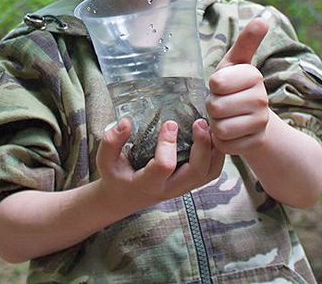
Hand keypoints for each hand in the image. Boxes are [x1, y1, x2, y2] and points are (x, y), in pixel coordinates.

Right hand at [95, 116, 223, 214]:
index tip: (169, 123)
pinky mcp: (188, 183)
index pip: (164, 166)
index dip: (168, 144)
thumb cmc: (115, 176)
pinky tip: (212, 136)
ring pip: (208, 174)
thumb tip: (126, 122)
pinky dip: (216, 155)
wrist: (123, 199)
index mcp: (147, 184)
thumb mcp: (104, 160)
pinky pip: (210, 173)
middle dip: (202, 146)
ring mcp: (181, 188)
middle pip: (196, 172)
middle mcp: (168, 189)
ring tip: (211, 127)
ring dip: (214, 151)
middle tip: (200, 122)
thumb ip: (111, 141)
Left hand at [206, 18, 269, 155]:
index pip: (216, 83)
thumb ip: (246, 41)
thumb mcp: (235, 62)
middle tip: (222, 104)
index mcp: (254, 75)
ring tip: (225, 117)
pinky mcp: (255, 144)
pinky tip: (230, 133)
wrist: (250, 118)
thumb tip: (262, 19)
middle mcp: (262, 99)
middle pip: (216, 107)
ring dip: (215, 124)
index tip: (222, 86)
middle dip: (212, 107)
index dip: (213, 87)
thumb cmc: (234, 85)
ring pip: (219, 127)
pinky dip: (219, 141)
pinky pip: (224, 144)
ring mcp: (261, 123)